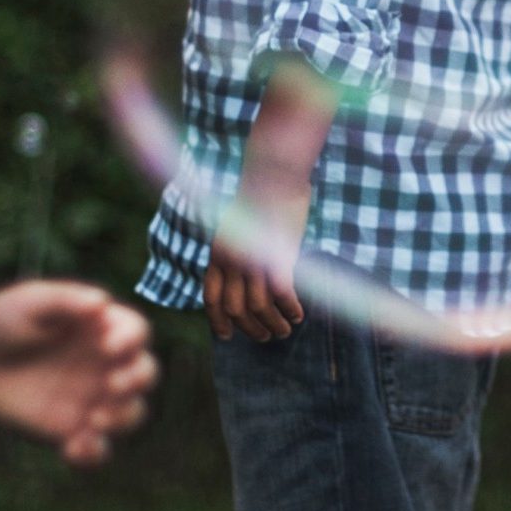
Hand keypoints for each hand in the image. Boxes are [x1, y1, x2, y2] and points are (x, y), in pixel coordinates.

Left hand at [0, 284, 158, 466]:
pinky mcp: (71, 430)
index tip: (108, 346)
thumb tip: (101, 303)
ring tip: (95, 419)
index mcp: (102, 328)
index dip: (131, 339)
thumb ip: (64, 300)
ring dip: (122, 418)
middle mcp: (105, 364)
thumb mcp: (30, 303)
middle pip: (144, 373)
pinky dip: (94, 454)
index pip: (135, 332)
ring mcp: (91, 398)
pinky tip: (73, 448)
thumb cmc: (2, 321)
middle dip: (136, 380)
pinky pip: (97, 449)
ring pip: (130, 413)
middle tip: (111, 385)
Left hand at [204, 59, 335, 343]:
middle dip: (250, 328)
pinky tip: (299, 314)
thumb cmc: (261, 195)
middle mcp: (230, 259)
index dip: (218, 321)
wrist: (274, 173)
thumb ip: (238, 250)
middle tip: (266, 337)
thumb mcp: (239, 226)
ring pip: (259, 306)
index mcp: (217, 252)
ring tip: (286, 330)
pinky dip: (290, 309)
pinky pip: (282, 294)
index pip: (211, 298)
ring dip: (273, 324)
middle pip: (235, 308)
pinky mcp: (277, 255)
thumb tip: (245, 272)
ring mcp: (253, 258)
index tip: (228, 336)